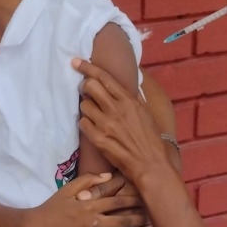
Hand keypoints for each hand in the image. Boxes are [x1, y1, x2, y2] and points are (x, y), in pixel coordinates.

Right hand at [23, 172, 148, 226]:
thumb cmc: (52, 207)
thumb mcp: (68, 189)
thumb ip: (89, 180)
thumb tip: (109, 175)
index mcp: (90, 204)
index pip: (119, 200)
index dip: (134, 199)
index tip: (145, 198)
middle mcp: (94, 221)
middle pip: (124, 219)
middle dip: (140, 218)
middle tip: (152, 217)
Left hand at [75, 60, 180, 195]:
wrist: (150, 164)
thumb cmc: (150, 139)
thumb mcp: (146, 113)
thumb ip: (133, 97)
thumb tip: (127, 83)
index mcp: (129, 100)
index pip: (104, 77)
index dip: (87, 67)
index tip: (76, 61)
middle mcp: (116, 109)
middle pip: (89, 86)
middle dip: (84, 86)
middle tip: (86, 91)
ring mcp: (105, 124)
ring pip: (83, 105)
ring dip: (86, 107)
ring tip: (94, 114)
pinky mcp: (98, 138)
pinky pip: (82, 123)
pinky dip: (86, 123)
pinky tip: (93, 128)